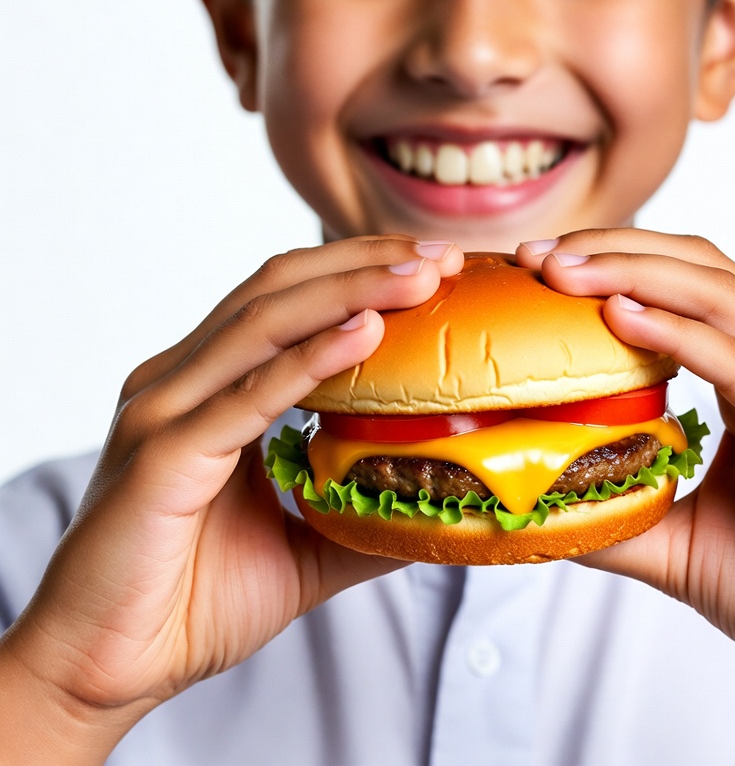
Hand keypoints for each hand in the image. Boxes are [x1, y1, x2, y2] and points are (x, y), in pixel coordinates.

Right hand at [0, 236, 462, 763]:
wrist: (99, 670)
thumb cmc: (189, 604)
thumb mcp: (303, 548)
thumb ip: (361, 515)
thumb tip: (435, 505)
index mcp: (206, 388)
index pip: (287, 301)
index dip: (358, 271)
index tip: (435, 264)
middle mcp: (181, 382)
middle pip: (278, 290)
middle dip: (364, 263)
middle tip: (442, 256)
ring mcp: (164, 411)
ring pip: (263, 324)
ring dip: (348, 292)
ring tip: (419, 277)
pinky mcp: (163, 455)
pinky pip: (247, 396)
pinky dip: (309, 360)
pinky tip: (366, 335)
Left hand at [517, 230, 734, 765]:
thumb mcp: (678, 537)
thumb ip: (618, 509)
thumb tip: (541, 502)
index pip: (690, 283)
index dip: (616, 262)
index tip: (541, 266)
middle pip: (701, 268)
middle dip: (614, 251)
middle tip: (537, 255)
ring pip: (719, 296)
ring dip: (633, 274)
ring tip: (562, 271)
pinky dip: (678, 335)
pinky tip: (621, 318)